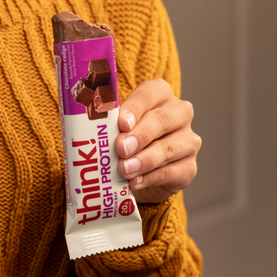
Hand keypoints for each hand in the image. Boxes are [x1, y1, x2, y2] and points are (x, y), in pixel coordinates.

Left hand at [116, 79, 201, 203]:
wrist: (138, 175)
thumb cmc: (123, 143)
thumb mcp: (113, 128)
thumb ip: (106, 124)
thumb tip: (87, 127)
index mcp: (159, 95)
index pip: (150, 94)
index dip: (135, 108)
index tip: (122, 123)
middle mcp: (179, 114)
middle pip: (162, 120)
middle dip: (140, 135)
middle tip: (121, 148)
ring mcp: (188, 141)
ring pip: (168, 148)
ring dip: (144, 160)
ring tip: (124, 169)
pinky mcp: (189, 168)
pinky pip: (172, 172)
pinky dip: (150, 178)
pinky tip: (135, 182)